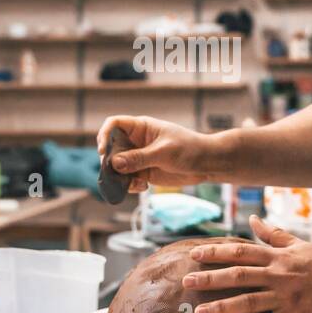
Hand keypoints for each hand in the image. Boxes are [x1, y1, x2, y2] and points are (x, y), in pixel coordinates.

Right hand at [96, 115, 222, 192]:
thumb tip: (114, 163)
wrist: (207, 164)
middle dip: (109, 162)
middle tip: (116, 174)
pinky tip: (143, 187)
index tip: (104, 151)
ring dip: (118, 177)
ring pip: (117, 167)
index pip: (114, 124)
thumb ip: (139, 158)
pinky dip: (129, 185)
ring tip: (132, 184)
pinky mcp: (143, 172)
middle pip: (111, 149)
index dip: (105, 135)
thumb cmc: (189, 149)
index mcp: (141, 127)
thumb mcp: (164, 152)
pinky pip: (127, 179)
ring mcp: (139, 158)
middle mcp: (136, 142)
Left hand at [182, 215, 311, 312]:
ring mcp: (287, 298)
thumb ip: (274, 235)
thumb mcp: (301, 245)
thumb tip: (253, 220)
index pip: (242, 252)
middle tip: (186, 281)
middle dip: (211, 278)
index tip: (195, 254)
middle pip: (239, 276)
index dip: (217, 252)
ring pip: (250, 303)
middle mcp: (280, 275)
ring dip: (223, 309)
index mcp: (279, 257)